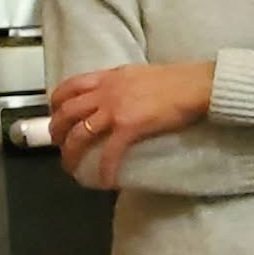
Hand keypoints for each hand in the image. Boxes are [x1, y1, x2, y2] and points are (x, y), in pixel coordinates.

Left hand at [48, 62, 214, 188]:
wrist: (197, 85)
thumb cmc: (179, 79)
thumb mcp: (141, 74)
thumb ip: (124, 83)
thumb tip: (121, 96)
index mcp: (109, 77)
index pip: (70, 86)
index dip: (56, 102)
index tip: (56, 113)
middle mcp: (106, 92)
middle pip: (67, 111)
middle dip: (57, 131)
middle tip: (58, 145)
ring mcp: (115, 109)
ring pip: (80, 133)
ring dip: (71, 153)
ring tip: (71, 166)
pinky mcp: (129, 127)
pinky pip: (109, 151)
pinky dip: (104, 168)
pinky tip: (105, 180)